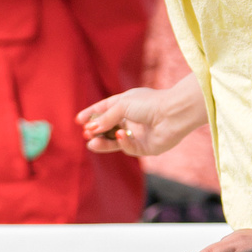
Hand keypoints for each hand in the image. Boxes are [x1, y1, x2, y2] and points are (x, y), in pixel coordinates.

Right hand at [78, 80, 205, 157]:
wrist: (173, 114)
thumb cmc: (149, 104)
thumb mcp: (122, 105)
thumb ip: (106, 118)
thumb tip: (91, 129)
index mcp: (127, 104)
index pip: (105, 109)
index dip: (91, 115)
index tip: (78, 120)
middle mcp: (133, 119)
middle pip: (109, 128)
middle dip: (96, 131)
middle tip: (85, 134)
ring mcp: (139, 134)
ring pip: (116, 141)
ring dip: (103, 142)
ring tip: (91, 142)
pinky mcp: (146, 147)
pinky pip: (129, 148)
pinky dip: (123, 143)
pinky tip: (119, 136)